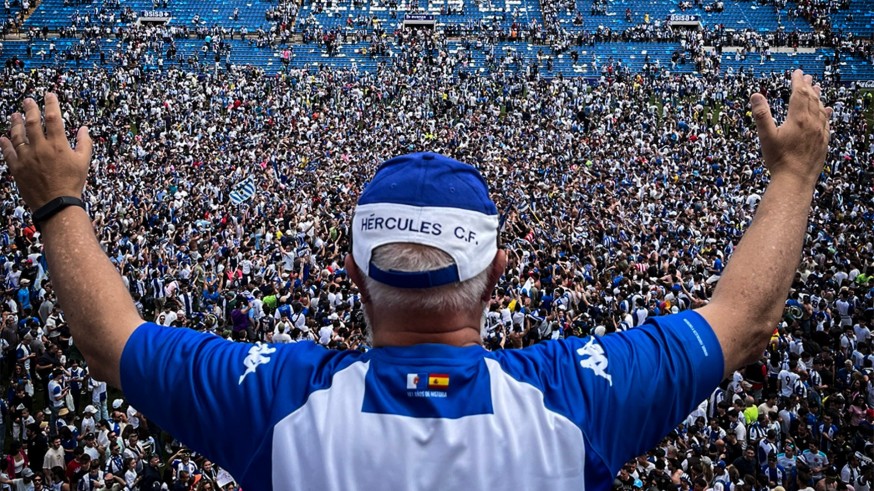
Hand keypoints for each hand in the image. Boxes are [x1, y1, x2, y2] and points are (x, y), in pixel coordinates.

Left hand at [0, 93, 91, 209]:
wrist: (56, 204)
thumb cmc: (73, 183)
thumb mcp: (84, 162)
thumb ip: (84, 143)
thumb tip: (84, 129)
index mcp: (58, 145)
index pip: (53, 118)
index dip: (51, 104)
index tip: (48, 95)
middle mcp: (40, 148)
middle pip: (32, 122)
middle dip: (30, 109)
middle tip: (28, 101)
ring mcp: (26, 158)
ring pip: (17, 135)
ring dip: (15, 123)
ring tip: (14, 115)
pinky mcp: (17, 168)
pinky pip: (8, 153)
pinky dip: (5, 144)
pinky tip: (3, 138)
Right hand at [750, 70, 831, 185]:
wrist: (795, 180)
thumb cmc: (779, 159)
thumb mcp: (766, 136)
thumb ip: (761, 114)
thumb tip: (755, 95)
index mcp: (798, 119)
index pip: (799, 94)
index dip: (798, 82)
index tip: (797, 72)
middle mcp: (812, 122)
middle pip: (812, 99)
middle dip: (808, 86)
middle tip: (806, 77)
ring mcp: (820, 132)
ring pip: (821, 109)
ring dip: (818, 97)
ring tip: (817, 88)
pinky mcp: (823, 142)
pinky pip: (827, 122)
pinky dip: (826, 112)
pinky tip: (827, 110)